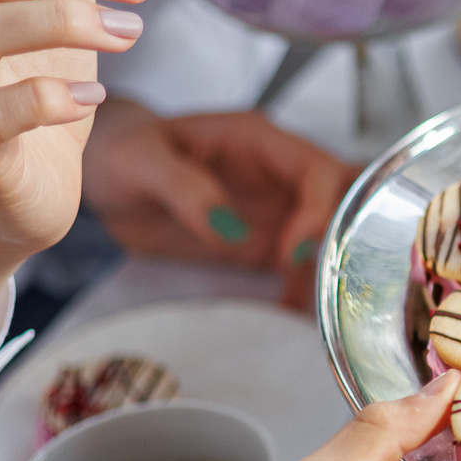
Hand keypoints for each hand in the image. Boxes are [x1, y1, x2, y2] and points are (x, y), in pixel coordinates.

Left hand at [81, 105, 356, 308]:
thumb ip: (184, 188)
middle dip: (352, 241)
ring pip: (334, 240)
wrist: (109, 177)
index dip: (320, 210)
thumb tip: (229, 230)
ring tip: (320, 315)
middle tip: (335, 285)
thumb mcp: (141, 162)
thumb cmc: (123, 152)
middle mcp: (281, 175)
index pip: (319, 170)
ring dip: (334, 274)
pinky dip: (306, 295)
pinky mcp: (268, 245)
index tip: (293, 253)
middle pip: (347, 201)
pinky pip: (303, 271)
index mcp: (260, 142)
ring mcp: (280, 211)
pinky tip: (294, 319)